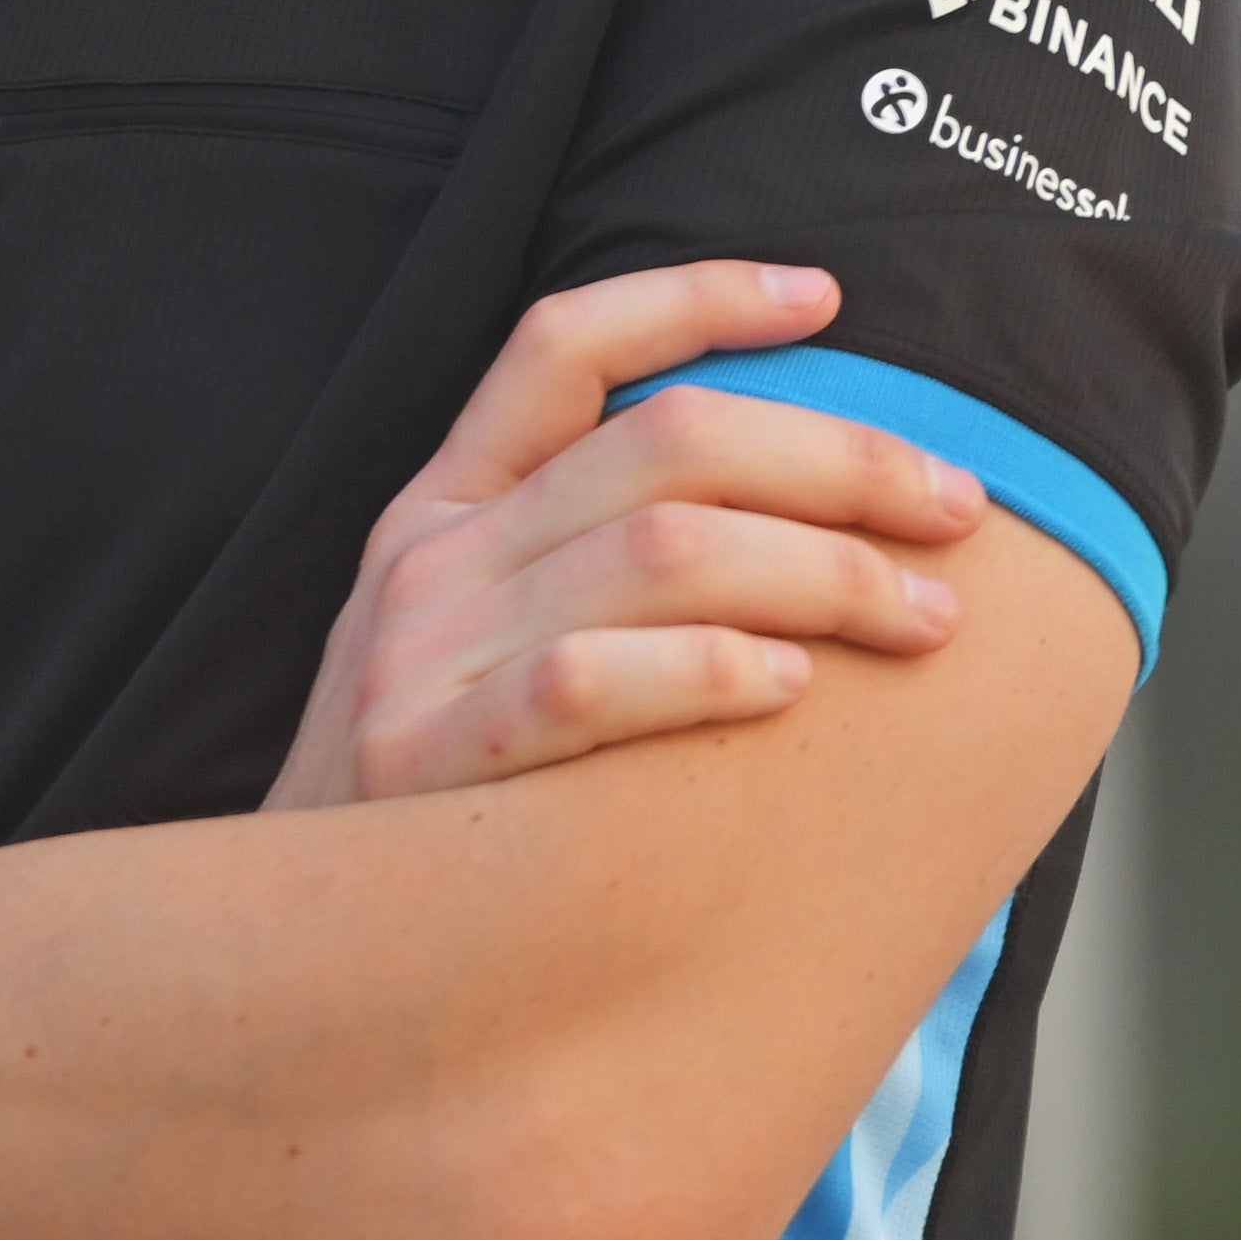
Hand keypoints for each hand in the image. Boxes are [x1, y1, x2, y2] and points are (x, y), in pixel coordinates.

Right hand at [265, 260, 987, 812]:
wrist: (284, 943)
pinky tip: (786, 687)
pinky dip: (702, 670)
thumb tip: (784, 520)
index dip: (693, 298)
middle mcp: (432, 560)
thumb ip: (572, 570)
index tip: (825, 296)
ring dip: (823, 573)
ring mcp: (424, 654)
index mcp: (442, 510)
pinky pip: (585, 681)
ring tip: (926, 619)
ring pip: (657, 551)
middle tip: (955, 511)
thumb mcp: (461, 644)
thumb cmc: (430, 801)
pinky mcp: (427, 759)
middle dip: (838, 462)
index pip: (560, 346)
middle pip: (660, 442)